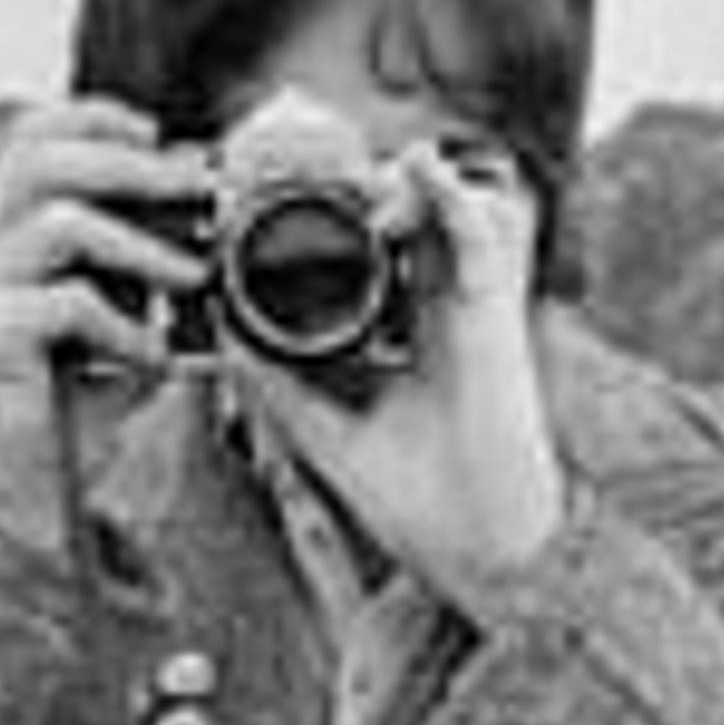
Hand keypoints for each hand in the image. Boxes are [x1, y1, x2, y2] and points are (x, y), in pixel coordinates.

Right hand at [0, 95, 212, 539]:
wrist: (31, 486)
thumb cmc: (76, 393)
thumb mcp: (114, 306)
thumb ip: (135, 252)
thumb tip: (198, 199)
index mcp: (4, 224)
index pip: (32, 134)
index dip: (93, 117)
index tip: (157, 132)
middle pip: (42, 159)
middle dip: (130, 164)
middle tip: (196, 187)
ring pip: (60, 222)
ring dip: (142, 246)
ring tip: (191, 279)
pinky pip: (66, 304)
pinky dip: (125, 327)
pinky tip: (151, 359)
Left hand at [237, 143, 562, 621]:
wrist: (473, 553)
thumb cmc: (420, 507)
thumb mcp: (327, 435)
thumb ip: (279, 388)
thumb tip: (226, 343)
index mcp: (416, 337)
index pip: (392, 251)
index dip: (359, 212)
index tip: (301, 196)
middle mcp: (448, 317)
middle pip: (423, 216)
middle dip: (379, 185)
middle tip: (326, 180)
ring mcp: (475, 313)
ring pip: (461, 206)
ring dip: (417, 185)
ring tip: (370, 188)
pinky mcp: (498, 317)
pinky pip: (486, 232)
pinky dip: (454, 192)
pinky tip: (421, 171)